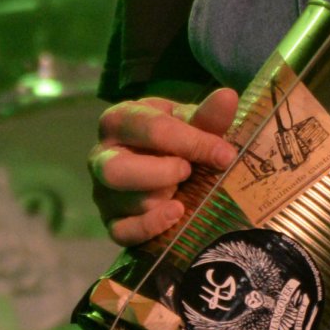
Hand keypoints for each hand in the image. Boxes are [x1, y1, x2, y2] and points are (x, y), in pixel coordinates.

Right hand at [89, 87, 239, 246]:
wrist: (167, 164)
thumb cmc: (177, 138)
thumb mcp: (191, 123)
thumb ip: (208, 116)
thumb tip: (227, 97)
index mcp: (119, 120)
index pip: (149, 129)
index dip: (191, 142)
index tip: (225, 155)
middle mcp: (101, 156)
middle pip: (115, 170)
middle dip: (160, 173)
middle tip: (188, 172)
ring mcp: (102, 192)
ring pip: (125, 202)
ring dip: (162, 198)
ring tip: (182, 190)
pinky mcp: (110, 222)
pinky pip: (122, 232)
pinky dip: (152, 226)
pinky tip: (176, 213)